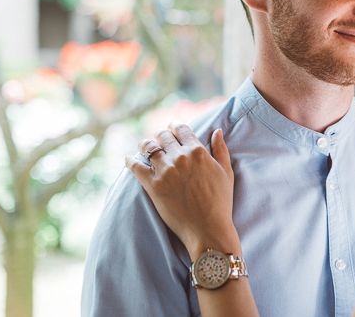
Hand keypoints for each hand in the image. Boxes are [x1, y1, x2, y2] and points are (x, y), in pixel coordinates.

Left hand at [125, 122, 238, 259]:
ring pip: (148, 147)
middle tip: (158, 140)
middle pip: (163, 136)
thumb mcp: (226, 172)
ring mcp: (166, 171)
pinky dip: (130, 160)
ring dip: (145, 144)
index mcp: (198, 151)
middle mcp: (181, 157)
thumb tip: (217, 131)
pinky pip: (136, 166)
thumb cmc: (221, 202)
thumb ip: (221, 149)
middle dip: (160, 135)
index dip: (175, 126)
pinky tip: (129, 159)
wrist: (208, 228)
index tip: (171, 128)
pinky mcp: (153, 185)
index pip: (181, 129)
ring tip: (144, 147)